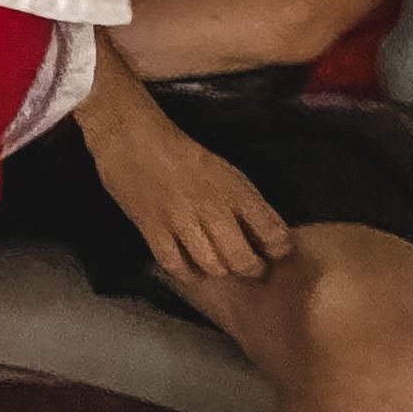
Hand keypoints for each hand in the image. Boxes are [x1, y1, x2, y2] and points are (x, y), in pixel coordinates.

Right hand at [94, 129, 291, 282]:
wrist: (133, 139)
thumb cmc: (183, 155)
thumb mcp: (225, 171)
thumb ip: (247, 203)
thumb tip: (268, 237)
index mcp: (234, 188)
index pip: (272, 231)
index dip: (279, 249)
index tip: (275, 252)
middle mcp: (211, 206)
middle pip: (242, 259)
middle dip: (252, 269)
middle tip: (250, 268)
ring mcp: (180, 220)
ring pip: (212, 266)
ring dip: (220, 271)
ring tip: (221, 267)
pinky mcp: (152, 229)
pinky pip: (176, 265)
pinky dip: (186, 272)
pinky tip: (190, 267)